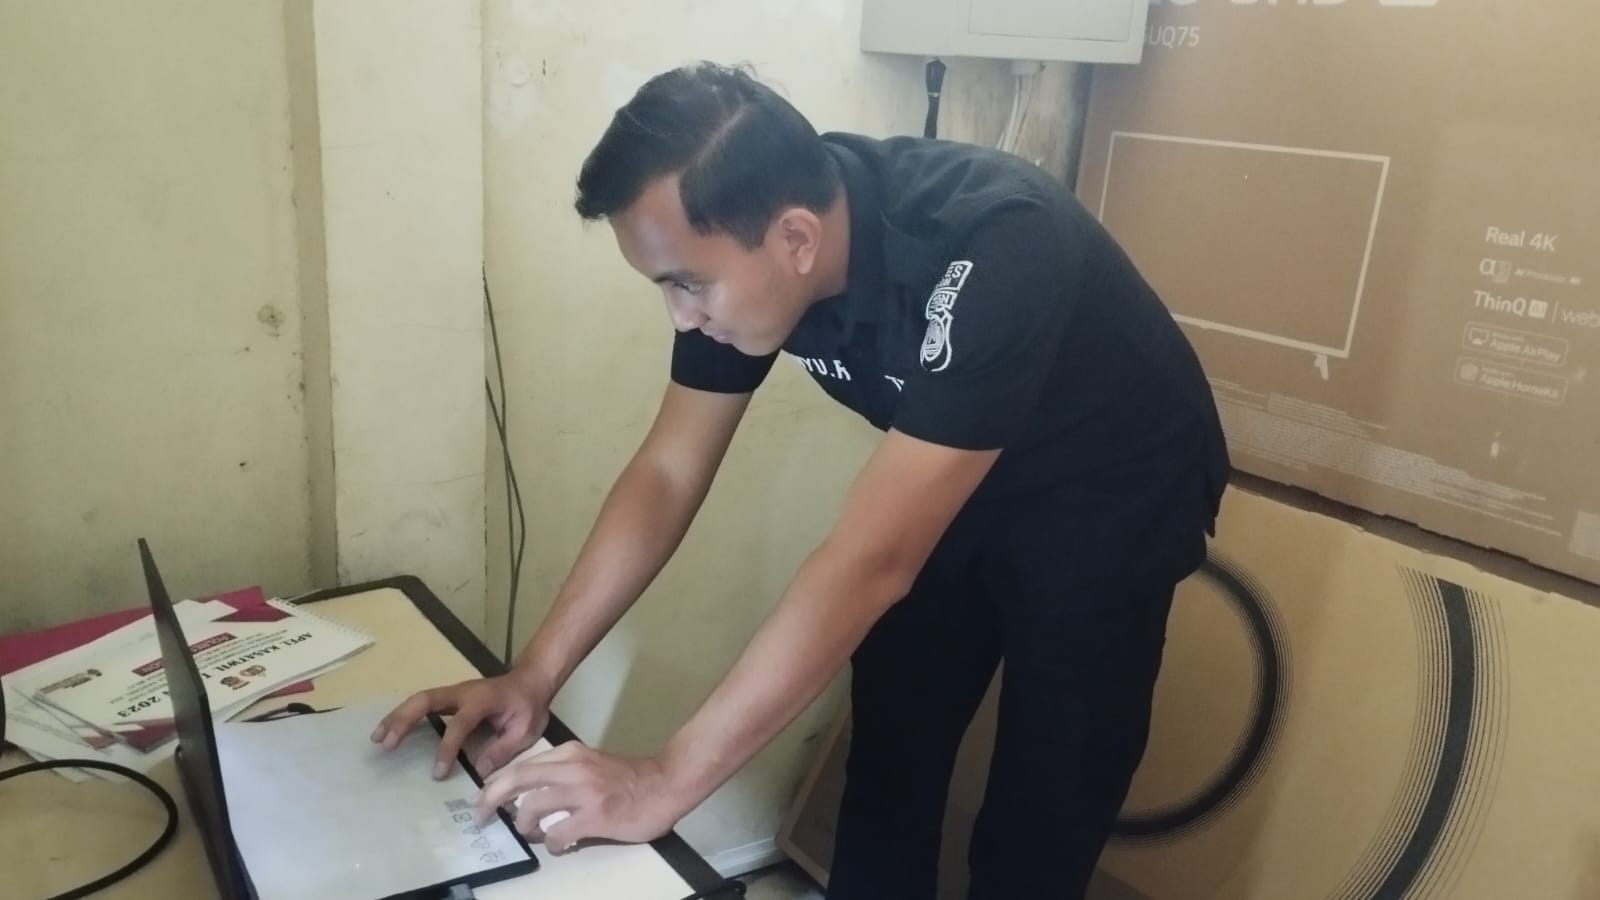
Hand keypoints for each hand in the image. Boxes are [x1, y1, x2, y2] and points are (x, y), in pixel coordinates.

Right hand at [371, 675, 549, 778]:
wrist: (530, 681)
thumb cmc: (529, 706)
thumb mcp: (526, 729)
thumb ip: (503, 749)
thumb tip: (477, 772)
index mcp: (482, 700)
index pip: (459, 724)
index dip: (447, 748)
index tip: (438, 773)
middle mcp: (462, 692)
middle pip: (426, 700)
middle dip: (403, 721)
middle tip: (385, 744)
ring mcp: (453, 693)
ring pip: (419, 699)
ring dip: (397, 717)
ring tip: (377, 739)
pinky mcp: (448, 698)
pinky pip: (422, 704)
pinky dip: (403, 715)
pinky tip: (389, 732)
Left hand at [472, 741, 695, 854]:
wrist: (665, 785)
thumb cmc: (627, 779)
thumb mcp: (590, 765)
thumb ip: (562, 775)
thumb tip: (528, 799)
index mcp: (569, 754)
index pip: (522, 765)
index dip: (497, 783)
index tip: (483, 797)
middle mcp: (573, 767)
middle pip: (518, 779)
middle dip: (491, 798)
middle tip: (480, 815)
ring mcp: (584, 791)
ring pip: (532, 806)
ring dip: (523, 824)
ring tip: (529, 833)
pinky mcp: (595, 815)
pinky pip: (557, 833)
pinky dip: (550, 842)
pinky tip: (558, 845)